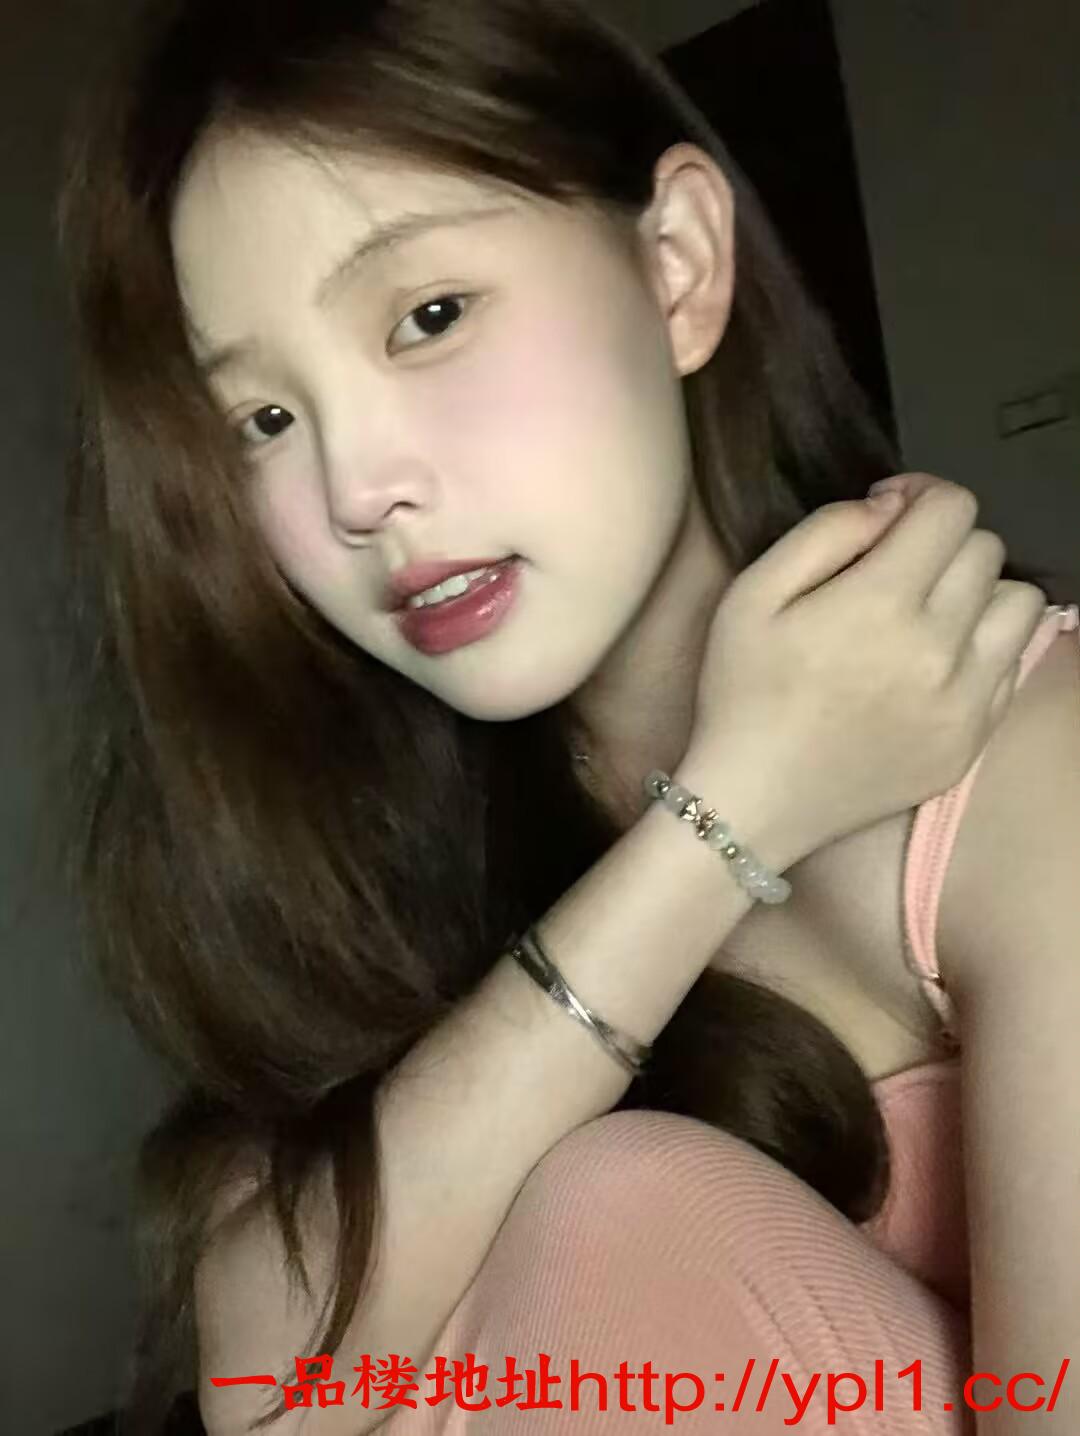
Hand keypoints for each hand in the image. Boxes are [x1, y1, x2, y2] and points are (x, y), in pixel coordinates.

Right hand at [683, 474, 1047, 855]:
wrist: (754, 800)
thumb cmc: (742, 692)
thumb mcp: (751, 593)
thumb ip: (825, 531)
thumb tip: (889, 509)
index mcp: (882, 602)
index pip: (952, 508)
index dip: (918, 495)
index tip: (885, 517)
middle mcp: (940, 648)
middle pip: (985, 549)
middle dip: (940, 542)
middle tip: (894, 569)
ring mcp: (965, 701)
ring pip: (1018, 604)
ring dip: (977, 593)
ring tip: (928, 614)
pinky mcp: (972, 740)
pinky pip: (1011, 667)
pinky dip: (979, 652)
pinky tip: (928, 667)